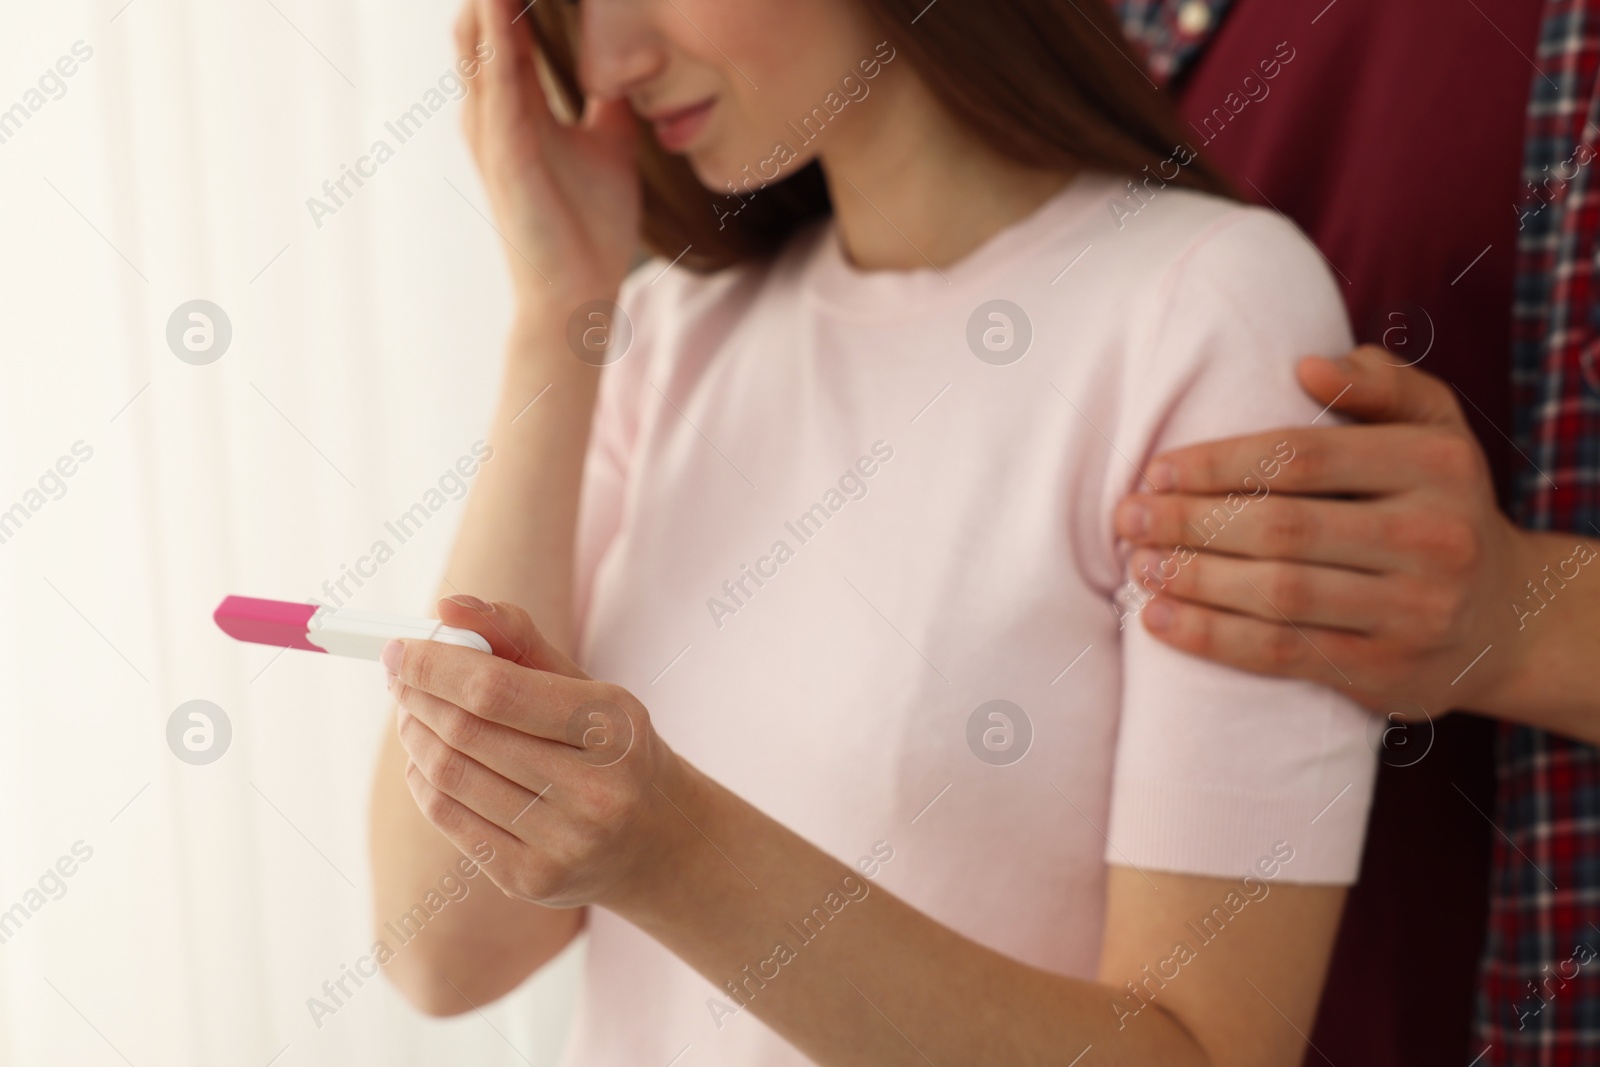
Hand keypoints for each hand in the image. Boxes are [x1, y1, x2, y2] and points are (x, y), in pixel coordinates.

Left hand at [387, 595, 681, 907]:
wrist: (658, 840)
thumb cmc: (610, 748)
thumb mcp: (586, 686)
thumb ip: (518, 639)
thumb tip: (446, 608)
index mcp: (612, 726)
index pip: (497, 690)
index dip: (435, 666)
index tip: (400, 648)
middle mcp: (595, 789)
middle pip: (466, 733)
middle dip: (418, 697)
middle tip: (400, 678)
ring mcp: (564, 841)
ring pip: (449, 777)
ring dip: (415, 736)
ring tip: (412, 714)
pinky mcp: (532, 879)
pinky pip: (449, 820)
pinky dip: (423, 781)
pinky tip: (427, 760)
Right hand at [456, 0, 640, 311]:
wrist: (580, 294)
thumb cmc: (589, 227)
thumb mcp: (610, 146)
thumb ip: (609, 102)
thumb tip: (628, 66)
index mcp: (516, 106)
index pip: (510, 23)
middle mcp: (492, 111)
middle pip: (484, 21)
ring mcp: (491, 132)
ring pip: (480, 41)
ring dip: (491, 0)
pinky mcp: (503, 155)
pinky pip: (496, 84)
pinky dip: (500, 41)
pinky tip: (507, 5)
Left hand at [1112, 345, 1536, 717]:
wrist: (1509, 620)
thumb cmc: (1439, 505)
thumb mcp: (1434, 430)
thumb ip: (1380, 385)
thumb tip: (1307, 366)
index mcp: (1436, 465)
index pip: (1302, 457)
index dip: (1218, 464)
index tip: (1156, 470)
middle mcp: (1434, 537)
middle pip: (1282, 527)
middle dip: (1191, 522)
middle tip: (1128, 518)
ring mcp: (1414, 610)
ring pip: (1279, 594)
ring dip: (1193, 579)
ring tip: (1138, 565)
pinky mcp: (1388, 671)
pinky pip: (1284, 654)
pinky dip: (1212, 638)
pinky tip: (1160, 619)